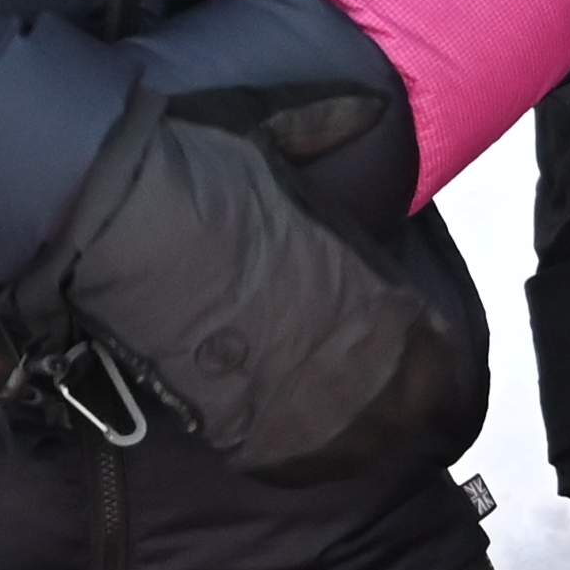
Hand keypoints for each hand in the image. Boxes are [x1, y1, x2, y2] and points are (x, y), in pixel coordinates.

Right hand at [17, 88, 467, 485]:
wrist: (131, 226)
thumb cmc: (207, 177)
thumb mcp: (281, 133)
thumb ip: (334, 124)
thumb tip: (373, 102)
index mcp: (380, 290)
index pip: (438, 349)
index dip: (427, 357)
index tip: (407, 353)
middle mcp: (360, 353)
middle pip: (410, 409)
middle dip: (394, 402)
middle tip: (362, 394)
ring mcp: (308, 400)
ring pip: (360, 446)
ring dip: (349, 436)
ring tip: (322, 420)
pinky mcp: (248, 433)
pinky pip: (294, 467)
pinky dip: (292, 460)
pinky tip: (276, 438)